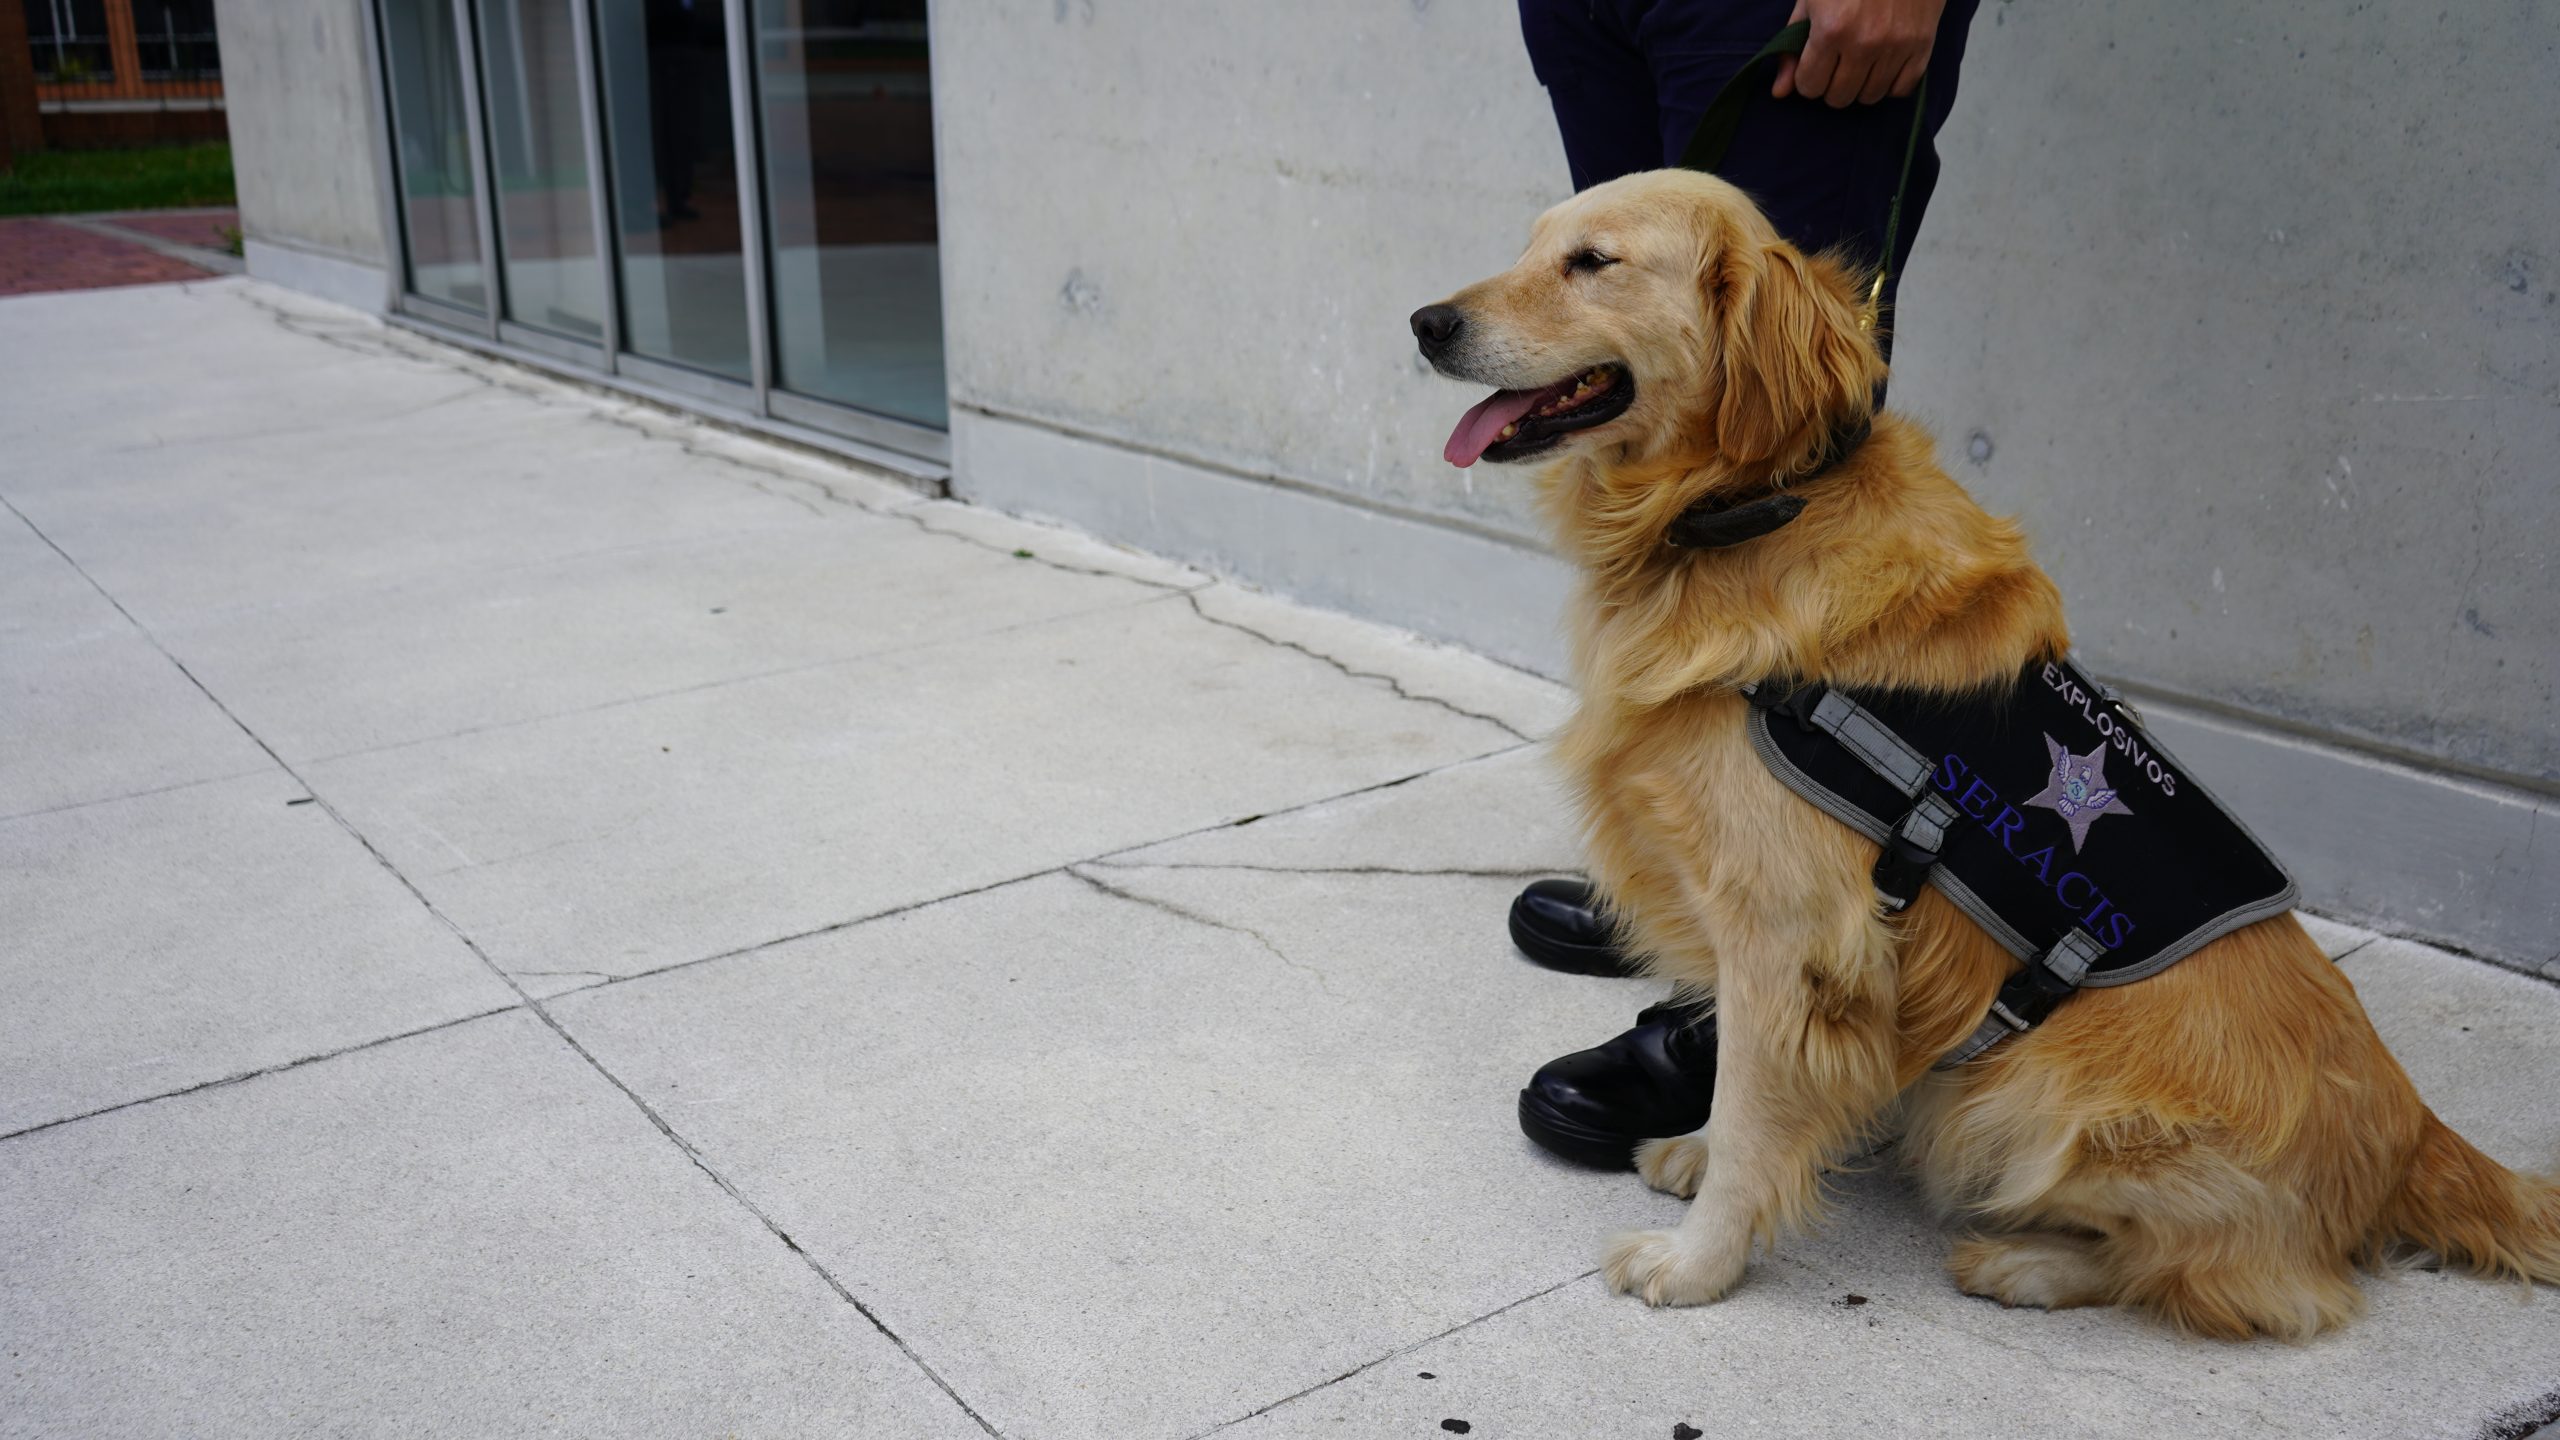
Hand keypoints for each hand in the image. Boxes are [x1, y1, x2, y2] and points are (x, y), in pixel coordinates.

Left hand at [1773, 0, 1945, 107]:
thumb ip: (1792, 48)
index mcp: (1831, 30)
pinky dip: (1891, 83)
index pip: (1810, 87)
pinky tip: (1883, 64)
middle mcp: (1864, 43)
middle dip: (1831, 85)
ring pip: (1870, 97)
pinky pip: (1902, 89)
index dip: (1808, 78)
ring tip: (1860, 61)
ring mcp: (1896, 46)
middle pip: (1839, 98)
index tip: (1814, 63)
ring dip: (1860, 85)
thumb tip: (1780, 92)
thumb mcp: (1811, 1)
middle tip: (1836, 62)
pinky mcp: (1922, 44)